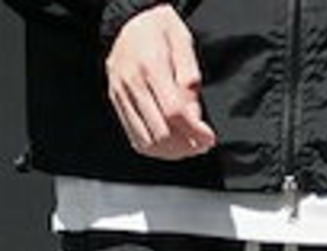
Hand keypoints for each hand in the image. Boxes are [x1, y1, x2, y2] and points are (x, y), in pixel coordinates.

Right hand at [106, 5, 216, 160]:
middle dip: (186, 146)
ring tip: (188, 147)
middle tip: (201, 145)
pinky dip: (156, 149)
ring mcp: (122, 97)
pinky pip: (136, 139)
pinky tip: (170, 145)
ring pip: (147, 142)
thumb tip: (194, 116)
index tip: (209, 139)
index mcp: (151, 66)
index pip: (174, 112)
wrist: (126, 22)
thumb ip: (189, 78)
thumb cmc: (157, 30)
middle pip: (161, 133)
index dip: (194, 131)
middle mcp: (132, 84)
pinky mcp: (117, 105)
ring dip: (172, 152)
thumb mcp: (182, 42)